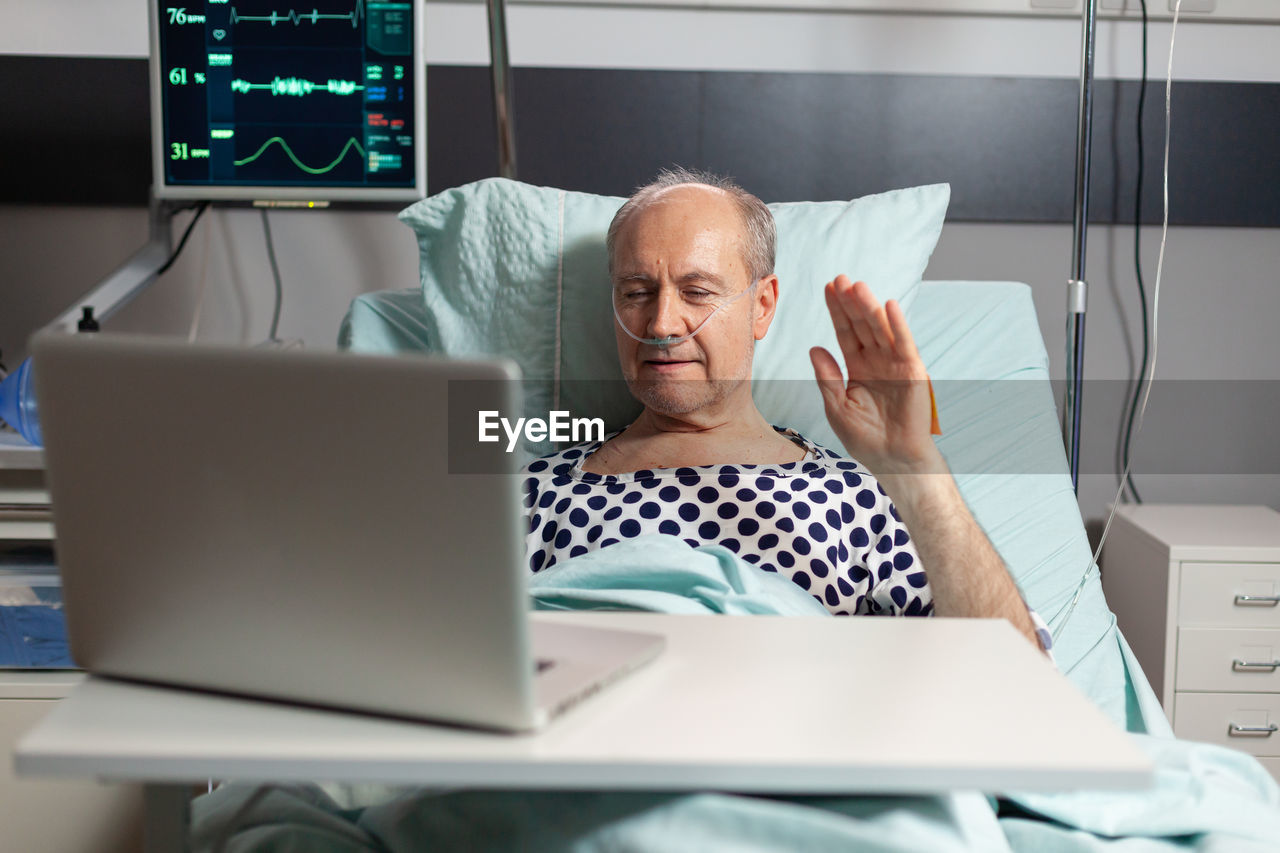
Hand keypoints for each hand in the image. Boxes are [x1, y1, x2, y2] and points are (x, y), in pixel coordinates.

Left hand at [809, 276, 942, 477]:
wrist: (892, 459)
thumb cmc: (865, 437)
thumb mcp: (837, 407)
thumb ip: (827, 377)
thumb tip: (814, 348)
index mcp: (857, 366)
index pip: (845, 332)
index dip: (836, 311)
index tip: (827, 288)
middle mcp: (876, 360)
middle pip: (861, 325)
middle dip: (850, 302)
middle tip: (840, 279)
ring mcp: (895, 364)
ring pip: (880, 330)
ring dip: (870, 307)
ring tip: (857, 286)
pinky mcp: (912, 372)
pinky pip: (904, 344)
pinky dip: (898, 326)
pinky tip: (888, 306)